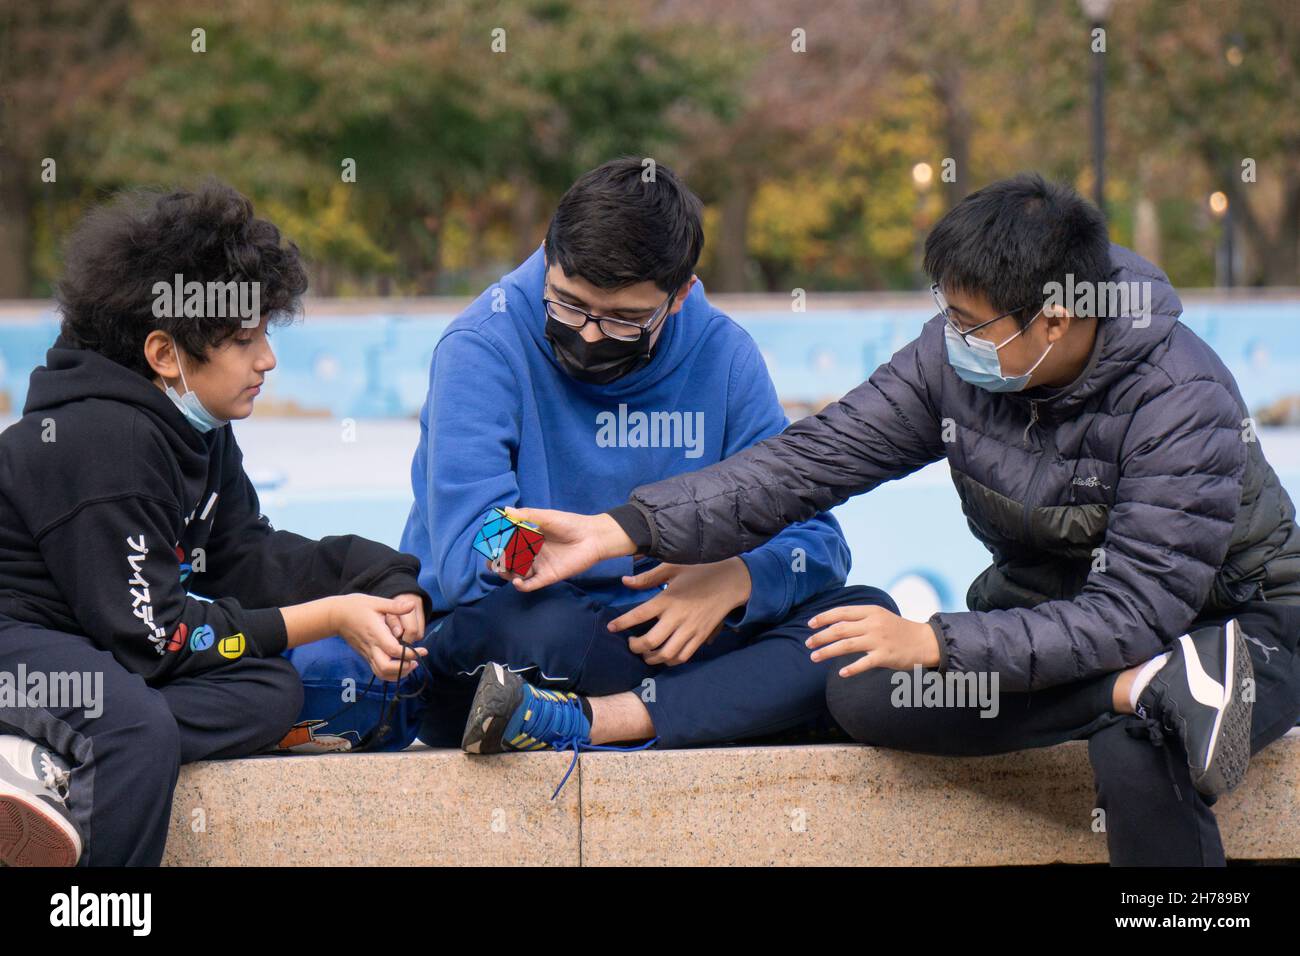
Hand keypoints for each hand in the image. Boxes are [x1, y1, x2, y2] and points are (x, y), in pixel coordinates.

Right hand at [330, 593, 427, 681]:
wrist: (336, 616)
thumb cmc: (356, 606)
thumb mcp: (376, 602)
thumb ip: (395, 606)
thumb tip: (412, 605)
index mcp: (376, 633)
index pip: (393, 650)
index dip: (409, 654)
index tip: (422, 651)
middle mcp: (371, 647)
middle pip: (386, 667)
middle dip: (404, 668)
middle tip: (416, 661)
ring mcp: (367, 653)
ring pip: (381, 673)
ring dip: (397, 674)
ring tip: (410, 665)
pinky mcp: (365, 655)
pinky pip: (377, 670)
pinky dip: (390, 673)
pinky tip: (400, 666)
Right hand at [505, 508, 635, 592]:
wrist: (592, 537)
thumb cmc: (570, 524)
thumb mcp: (547, 517)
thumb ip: (527, 515)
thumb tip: (506, 510)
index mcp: (529, 538)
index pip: (507, 544)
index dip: (497, 546)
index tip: (489, 545)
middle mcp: (532, 553)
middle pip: (509, 561)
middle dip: (498, 562)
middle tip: (492, 561)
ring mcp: (539, 566)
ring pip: (517, 574)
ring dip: (507, 574)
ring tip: (503, 570)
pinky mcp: (548, 576)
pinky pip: (532, 584)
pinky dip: (522, 586)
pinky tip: (517, 581)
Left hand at [607, 558, 751, 666]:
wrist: (731, 581)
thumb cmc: (701, 570)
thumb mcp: (673, 567)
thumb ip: (648, 577)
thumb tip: (625, 582)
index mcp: (668, 599)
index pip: (639, 615)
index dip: (622, 624)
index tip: (611, 628)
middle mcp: (678, 617)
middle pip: (650, 642)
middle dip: (635, 647)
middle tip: (630, 643)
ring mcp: (690, 629)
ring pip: (666, 654)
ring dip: (651, 658)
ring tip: (644, 652)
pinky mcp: (701, 636)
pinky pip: (683, 656)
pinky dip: (669, 661)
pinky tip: (663, 655)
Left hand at [806, 604, 939, 677]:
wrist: (925, 641)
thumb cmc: (899, 630)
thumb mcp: (880, 616)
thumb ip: (860, 618)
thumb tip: (835, 624)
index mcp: (871, 611)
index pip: (841, 612)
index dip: (823, 618)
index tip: (810, 624)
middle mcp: (873, 624)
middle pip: (840, 629)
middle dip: (821, 636)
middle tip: (808, 644)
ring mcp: (879, 640)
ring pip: (846, 645)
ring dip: (827, 651)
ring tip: (814, 657)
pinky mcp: (885, 656)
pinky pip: (864, 663)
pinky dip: (851, 668)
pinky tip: (841, 673)